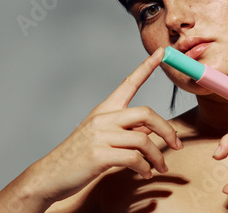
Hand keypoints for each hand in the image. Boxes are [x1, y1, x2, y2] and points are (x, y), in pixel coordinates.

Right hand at [31, 48, 182, 203]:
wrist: (50, 175)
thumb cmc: (79, 156)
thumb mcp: (102, 137)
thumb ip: (126, 130)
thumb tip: (151, 131)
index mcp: (104, 109)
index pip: (129, 83)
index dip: (147, 67)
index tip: (161, 52)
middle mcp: (103, 118)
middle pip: (146, 113)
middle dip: (167, 129)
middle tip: (177, 145)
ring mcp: (100, 135)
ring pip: (143, 140)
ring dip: (157, 157)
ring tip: (160, 168)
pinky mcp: (99, 154)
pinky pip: (134, 158)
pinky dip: (144, 167)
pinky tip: (145, 173)